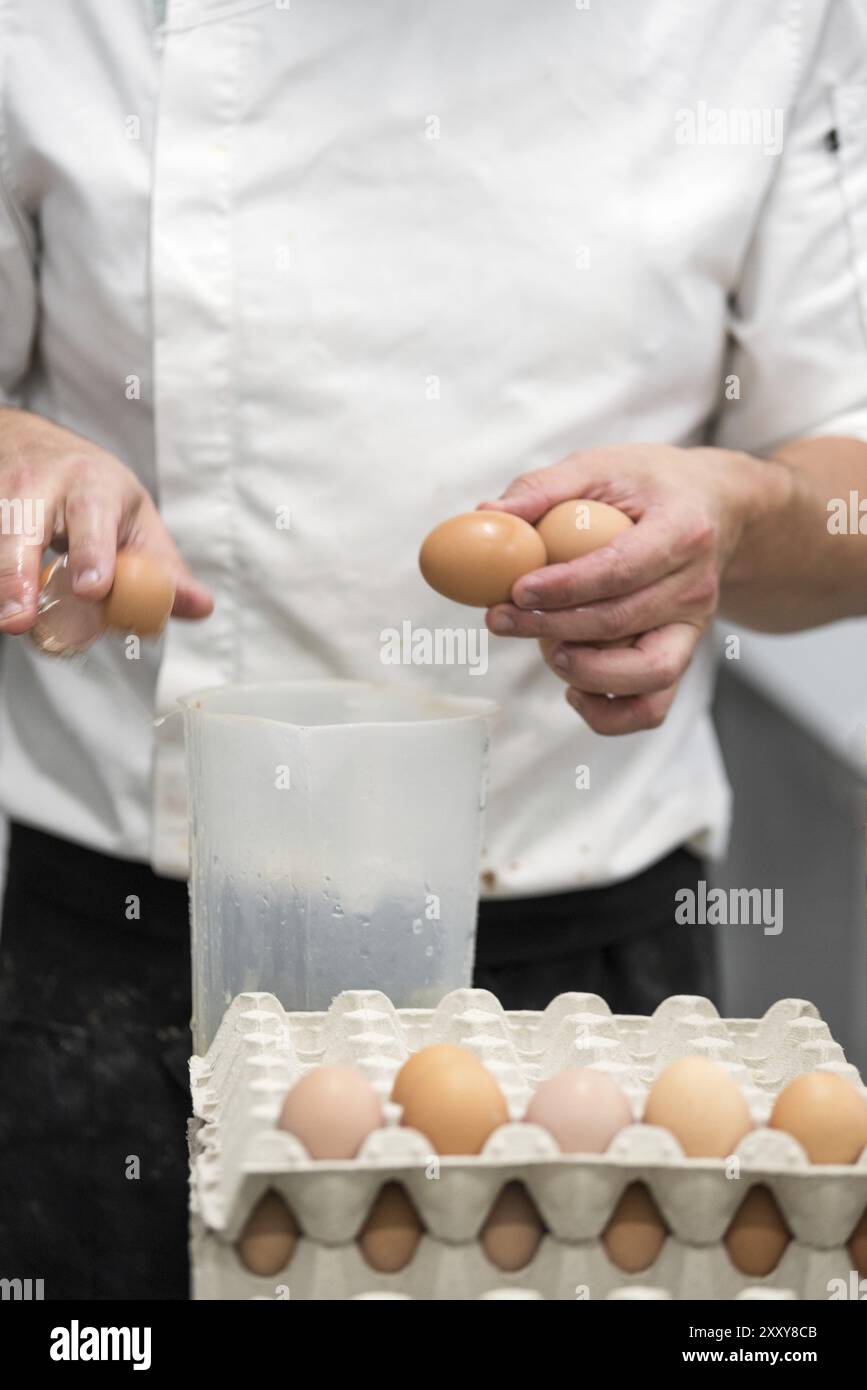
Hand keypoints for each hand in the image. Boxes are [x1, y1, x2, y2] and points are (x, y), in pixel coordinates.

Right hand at [0, 409, 212, 633]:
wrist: (32, 444)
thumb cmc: (93, 490)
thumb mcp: (134, 518)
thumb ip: (163, 568)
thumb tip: (200, 607)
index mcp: (91, 484)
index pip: (91, 515)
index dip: (92, 552)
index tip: (93, 588)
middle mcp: (40, 483)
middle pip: (22, 525)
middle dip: (19, 573)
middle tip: (20, 619)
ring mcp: (1, 494)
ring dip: (3, 581)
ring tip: (11, 620)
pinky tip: (5, 602)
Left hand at [481, 444, 766, 733]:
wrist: (716, 508)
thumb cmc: (652, 486)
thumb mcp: (602, 466)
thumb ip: (544, 489)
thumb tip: (488, 515)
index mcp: (681, 531)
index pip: (621, 569)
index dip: (566, 587)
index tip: (518, 590)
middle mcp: (695, 586)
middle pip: (622, 622)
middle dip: (551, 627)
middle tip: (500, 618)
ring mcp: (692, 627)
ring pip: (648, 675)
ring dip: (585, 673)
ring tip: (545, 651)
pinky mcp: (681, 655)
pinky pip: (653, 707)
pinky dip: (610, 715)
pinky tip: (572, 689)